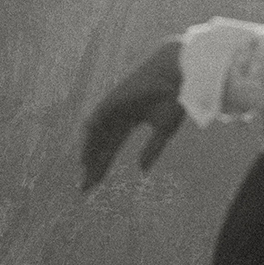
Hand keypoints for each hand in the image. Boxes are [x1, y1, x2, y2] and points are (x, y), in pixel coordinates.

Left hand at [79, 38, 186, 189]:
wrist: (179, 76)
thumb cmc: (175, 100)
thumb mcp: (163, 131)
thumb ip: (152, 150)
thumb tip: (142, 171)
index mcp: (129, 121)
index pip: (110, 148)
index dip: (102, 166)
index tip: (94, 185)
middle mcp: (117, 115)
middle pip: (99, 144)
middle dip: (92, 165)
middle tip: (84, 187)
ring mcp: (113, 106)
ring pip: (95, 134)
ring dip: (88, 154)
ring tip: (85, 173)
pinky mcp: (112, 99)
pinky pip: (95, 121)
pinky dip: (90, 137)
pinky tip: (85, 153)